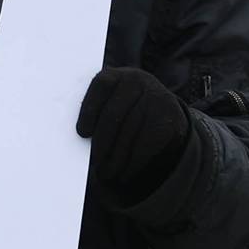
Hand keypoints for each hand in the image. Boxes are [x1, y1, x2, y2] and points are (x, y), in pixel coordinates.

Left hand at [76, 67, 189, 198]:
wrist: (160, 107)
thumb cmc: (121, 108)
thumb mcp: (110, 101)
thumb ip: (95, 112)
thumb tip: (79, 139)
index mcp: (116, 75)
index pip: (101, 86)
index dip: (89, 110)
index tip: (82, 133)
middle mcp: (137, 80)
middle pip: (114, 114)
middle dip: (102, 142)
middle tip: (95, 163)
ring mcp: (156, 97)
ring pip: (130, 133)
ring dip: (116, 158)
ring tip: (107, 174)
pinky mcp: (169, 116)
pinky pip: (148, 144)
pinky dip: (134, 162)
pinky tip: (125, 173)